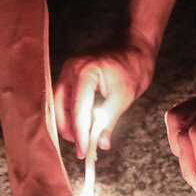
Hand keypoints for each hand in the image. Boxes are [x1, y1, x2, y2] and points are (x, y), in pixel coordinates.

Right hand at [54, 35, 155, 157]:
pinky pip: (66, 97)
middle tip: (82, 149)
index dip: (80, 133)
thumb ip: (109, 121)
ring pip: (60, 103)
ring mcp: (69, 69)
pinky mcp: (72, 73)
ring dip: (70, 123)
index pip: (78, 109)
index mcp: (85, 71)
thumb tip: (100, 144)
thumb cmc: (134, 64)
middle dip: (70, 130)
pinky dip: (73, 113)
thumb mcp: (124, 96)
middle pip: (61, 106)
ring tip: (83, 139)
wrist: (135, 44)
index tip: (84, 152)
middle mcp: (71, 68)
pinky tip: (83, 125)